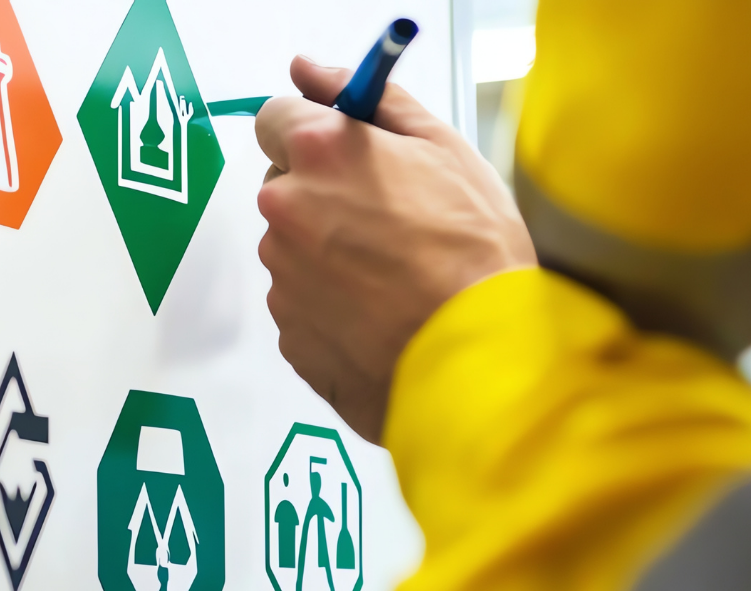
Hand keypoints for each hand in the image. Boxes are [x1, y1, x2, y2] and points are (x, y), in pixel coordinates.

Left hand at [255, 57, 534, 442]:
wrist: (476, 361)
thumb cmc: (472, 254)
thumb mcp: (443, 150)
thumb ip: (370, 99)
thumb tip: (310, 71)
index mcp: (318, 154)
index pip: (274, 118)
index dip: (311, 132)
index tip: (343, 150)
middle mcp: (285, 212)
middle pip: (285, 186)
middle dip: (323, 194)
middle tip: (390, 220)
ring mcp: (282, 277)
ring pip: (293, 248)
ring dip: (329, 252)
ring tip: (395, 275)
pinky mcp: (288, 332)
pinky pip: (302, 303)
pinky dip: (332, 304)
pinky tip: (381, 312)